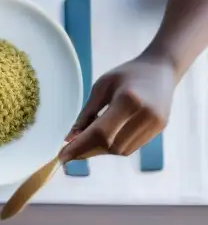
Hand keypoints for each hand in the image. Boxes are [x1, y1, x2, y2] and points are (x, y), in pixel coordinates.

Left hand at [59, 53, 174, 162]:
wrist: (162, 68)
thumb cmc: (127, 74)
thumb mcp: (101, 87)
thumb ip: (86, 113)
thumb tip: (69, 138)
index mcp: (128, 100)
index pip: (100, 133)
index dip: (79, 147)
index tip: (62, 156)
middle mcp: (145, 114)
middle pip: (109, 145)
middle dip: (86, 151)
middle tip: (70, 151)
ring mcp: (155, 123)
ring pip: (119, 150)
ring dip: (99, 151)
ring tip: (87, 142)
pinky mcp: (159, 128)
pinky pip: (130, 147)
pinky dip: (113, 148)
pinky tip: (104, 139)